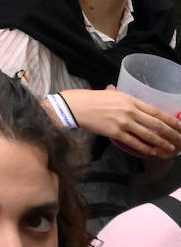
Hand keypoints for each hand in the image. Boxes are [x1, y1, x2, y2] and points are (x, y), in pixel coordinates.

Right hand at [64, 86, 180, 156]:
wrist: (74, 106)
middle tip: (180, 141)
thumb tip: (133, 103)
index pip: (156, 111)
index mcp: (130, 99)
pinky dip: (146, 149)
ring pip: (148, 135)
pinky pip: (134, 143)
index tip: (180, 127)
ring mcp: (123, 122)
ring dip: (162, 144)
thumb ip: (124, 98)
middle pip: (156, 124)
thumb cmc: (91, 98)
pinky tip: (153, 153)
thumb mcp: (110, 93)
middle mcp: (129, 110)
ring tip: (171, 150)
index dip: (171, 120)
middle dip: (171, 134)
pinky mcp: (115, 133)